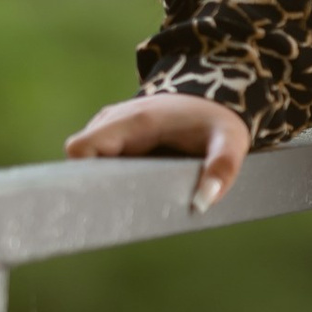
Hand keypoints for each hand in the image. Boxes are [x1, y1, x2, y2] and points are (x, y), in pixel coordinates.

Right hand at [66, 90, 250, 211]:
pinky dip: (111, 178)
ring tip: (129, 204)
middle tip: (119, 212)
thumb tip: (202, 202)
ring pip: (90, 163)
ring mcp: (113, 130)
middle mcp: (115, 123)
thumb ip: (221, 169)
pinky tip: (131, 194)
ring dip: (105, 183)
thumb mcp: (230, 142)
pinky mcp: (117, 139)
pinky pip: (101, 161)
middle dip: (94, 186)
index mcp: (134, 122)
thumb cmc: (218, 121)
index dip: (81, 176)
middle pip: (82, 161)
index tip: (99, 201)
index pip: (81, 148)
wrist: (212, 99)